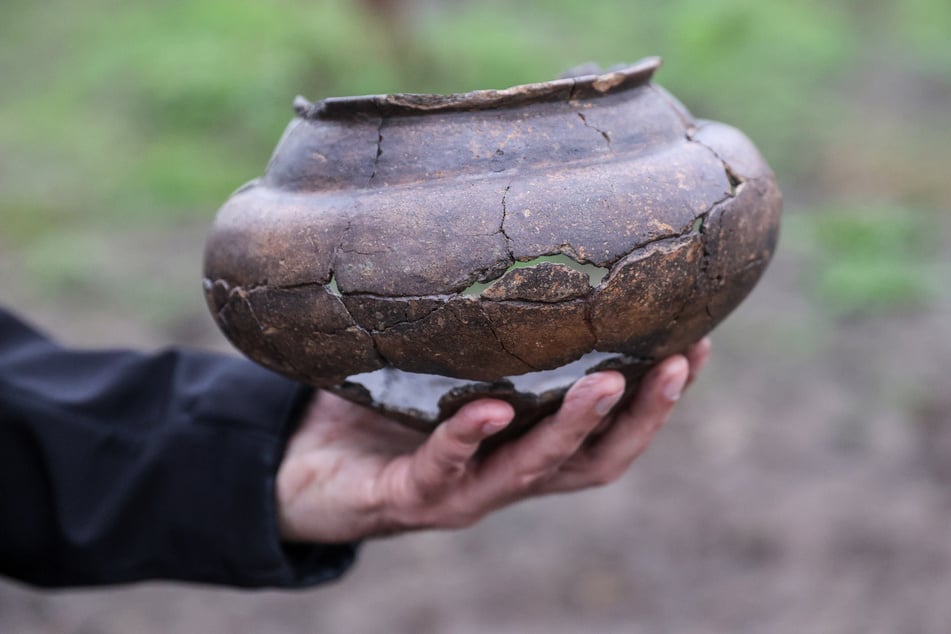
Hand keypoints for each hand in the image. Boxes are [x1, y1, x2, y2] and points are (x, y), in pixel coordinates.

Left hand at [276, 338, 710, 542]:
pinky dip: (470, 437)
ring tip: (605, 381)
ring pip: (535, 471)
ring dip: (575, 428)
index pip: (612, 424)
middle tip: (679, 362)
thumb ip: (481, 315)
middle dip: (644, 416)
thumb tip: (512, 218)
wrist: (307, 466)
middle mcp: (508, 472)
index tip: (700, 341)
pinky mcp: (409, 497)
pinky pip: (444, 470)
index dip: (661, 396)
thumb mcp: (442, 355)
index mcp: (528, 440)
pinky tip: (492, 406)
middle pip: (596, 459)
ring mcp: (463, 490)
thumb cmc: (383, 403)